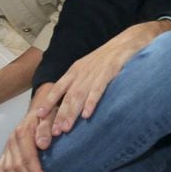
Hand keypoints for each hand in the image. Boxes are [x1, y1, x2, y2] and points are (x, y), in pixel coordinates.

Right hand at [0, 84, 55, 171]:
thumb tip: (42, 145)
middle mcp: (12, 140)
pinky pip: (0, 167)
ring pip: (8, 170)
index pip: (27, 157)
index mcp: (23, 131)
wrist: (40, 108)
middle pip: (17, 167)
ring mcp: (7, 146)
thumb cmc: (49, 113)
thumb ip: (47, 128)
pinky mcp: (5, 151)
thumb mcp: (52, 115)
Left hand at [37, 20, 170, 135]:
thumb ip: (83, 81)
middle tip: (53, 133)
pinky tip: (87, 114)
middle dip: (60, 114)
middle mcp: (84, 70)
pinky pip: (99, 87)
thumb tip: (74, 102)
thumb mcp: (93, 66)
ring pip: (80, 93)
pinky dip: (92, 101)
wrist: (132, 38)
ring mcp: (97, 69)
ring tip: (66, 128)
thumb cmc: (113, 56)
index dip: (48, 101)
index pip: (58, 87)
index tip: (38, 116)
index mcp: (77, 69)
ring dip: (72, 112)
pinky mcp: (111, 69)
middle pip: (68, 95)